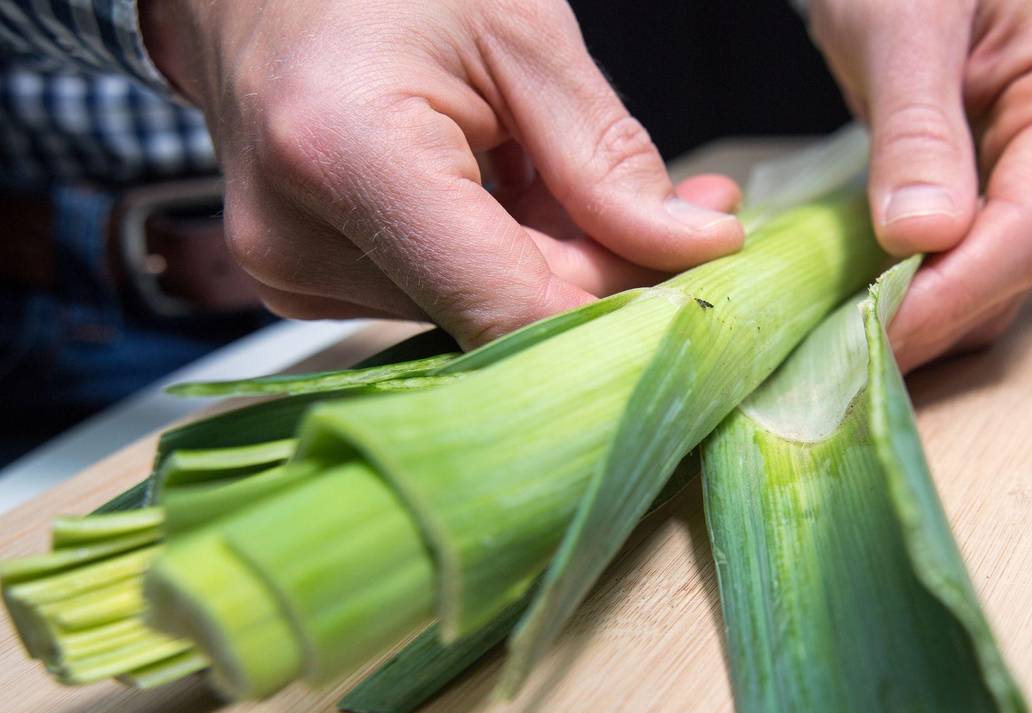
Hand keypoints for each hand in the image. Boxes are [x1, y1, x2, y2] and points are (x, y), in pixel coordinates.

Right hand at [140, 0, 742, 347]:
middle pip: (499, 315)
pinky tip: (507, 191)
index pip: (508, 308)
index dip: (618, 312)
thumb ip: (607, 159)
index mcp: (347, 155)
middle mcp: (298, 238)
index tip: (698, 277)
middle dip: (603, 272)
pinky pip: (435, 295)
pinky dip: (494, 258)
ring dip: (550, 261)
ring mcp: (289, 272)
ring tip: (564, 172)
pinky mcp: (297, 281)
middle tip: (686, 211)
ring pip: (475, 311)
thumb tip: (698, 245)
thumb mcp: (520, 34)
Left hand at [809, 0, 1031, 369]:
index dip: (953, 292)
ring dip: (917, 316)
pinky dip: (911, 292)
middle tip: (834, 357)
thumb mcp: (907, 23)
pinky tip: (851, 309)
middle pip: (1014, 265)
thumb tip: (924, 237)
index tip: (877, 335)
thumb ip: (916, 128)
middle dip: (928, 314)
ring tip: (832, 342)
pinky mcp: (1001, 194)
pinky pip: (965, 265)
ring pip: (992, 281)